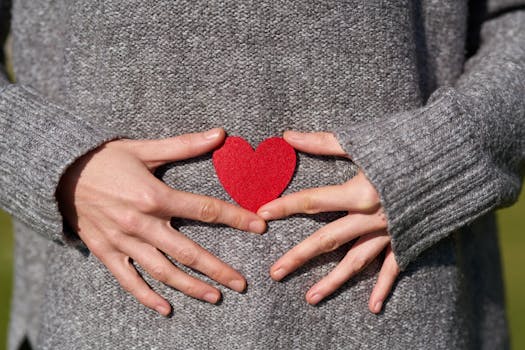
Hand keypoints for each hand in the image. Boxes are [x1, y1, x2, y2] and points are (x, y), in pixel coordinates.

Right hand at [56, 128, 265, 315]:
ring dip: (190, 287)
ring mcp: (124, 241)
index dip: (235, 218)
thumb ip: (184, 146)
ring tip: (215, 297)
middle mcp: (142, 223)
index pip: (205, 210)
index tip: (259, 227)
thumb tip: (220, 133)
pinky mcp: (107, 252)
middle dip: (218, 269)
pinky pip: (129, 280)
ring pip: (163, 271)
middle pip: (188, 251)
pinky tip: (166, 308)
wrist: (59, 173)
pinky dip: (146, 297)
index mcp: (155, 196)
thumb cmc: (105, 159)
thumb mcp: (144, 148)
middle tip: (242, 284)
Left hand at [257, 131, 398, 312]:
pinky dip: (384, 287)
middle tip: (275, 272)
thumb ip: (324, 142)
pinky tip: (373, 307)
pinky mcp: (407, 239)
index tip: (262, 213)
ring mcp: (389, 232)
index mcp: (358, 193)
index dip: (285, 206)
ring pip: (355, 261)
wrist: (456, 157)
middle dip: (299, 256)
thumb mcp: (364, 142)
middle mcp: (370, 218)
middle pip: (327, 240)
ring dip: (333, 281)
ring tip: (310, 297)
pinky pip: (393, 268)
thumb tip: (288, 135)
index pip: (311, 201)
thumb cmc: (408, 144)